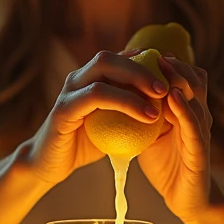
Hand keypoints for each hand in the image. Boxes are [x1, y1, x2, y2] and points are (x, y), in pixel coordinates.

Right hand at [22, 50, 166, 185]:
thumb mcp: (114, 124)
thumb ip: (133, 109)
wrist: (51, 165)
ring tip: (160, 99)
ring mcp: (69, 91)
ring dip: (136, 82)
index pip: (119, 58)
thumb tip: (168, 102)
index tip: (171, 74)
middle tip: (167, 86)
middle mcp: (78, 78)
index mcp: (89, 78)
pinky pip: (95, 96)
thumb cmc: (85, 145)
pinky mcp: (64, 109)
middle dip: (142, 67)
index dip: (146, 61)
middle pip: (110, 57)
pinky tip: (145, 115)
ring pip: (103, 70)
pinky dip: (124, 102)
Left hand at [136, 52, 211, 222]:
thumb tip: (114, 92)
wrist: (183, 200)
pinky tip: (172, 98)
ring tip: (164, 65)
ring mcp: (201, 133)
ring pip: (197, 97)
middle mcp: (198, 117)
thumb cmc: (165, 165)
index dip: (170, 63)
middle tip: (157, 53)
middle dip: (176, 65)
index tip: (150, 50)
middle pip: (195, 80)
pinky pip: (194, 125)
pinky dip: (184, 109)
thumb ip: (140, 112)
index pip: (184, 78)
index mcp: (187, 111)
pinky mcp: (200, 151)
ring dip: (181, 79)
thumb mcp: (149, 133)